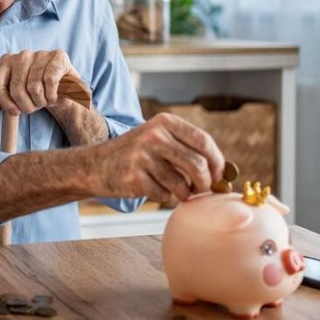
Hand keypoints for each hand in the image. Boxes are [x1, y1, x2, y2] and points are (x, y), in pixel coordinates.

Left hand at [0, 50, 77, 114]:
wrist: (62, 90)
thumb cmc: (33, 94)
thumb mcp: (11, 101)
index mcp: (5, 62)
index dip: (4, 103)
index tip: (14, 111)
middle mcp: (22, 55)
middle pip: (16, 90)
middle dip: (26, 106)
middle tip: (33, 107)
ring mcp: (40, 54)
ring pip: (34, 87)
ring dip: (40, 102)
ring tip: (43, 101)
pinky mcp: (57, 56)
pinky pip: (50, 82)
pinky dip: (51, 96)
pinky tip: (52, 97)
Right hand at [90, 113, 224, 201]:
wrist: (95, 165)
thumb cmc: (135, 154)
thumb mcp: (158, 138)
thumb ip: (187, 147)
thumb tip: (224, 171)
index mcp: (164, 122)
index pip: (203, 141)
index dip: (217, 162)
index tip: (220, 176)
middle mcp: (154, 135)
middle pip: (197, 165)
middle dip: (205, 183)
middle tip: (202, 190)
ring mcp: (143, 156)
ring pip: (182, 185)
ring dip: (183, 194)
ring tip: (175, 190)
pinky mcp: (134, 178)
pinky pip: (164, 195)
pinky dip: (164, 197)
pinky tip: (152, 189)